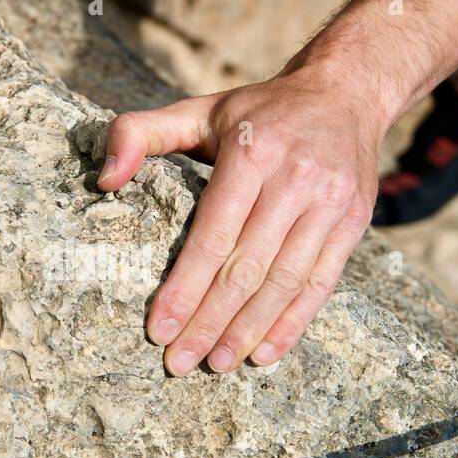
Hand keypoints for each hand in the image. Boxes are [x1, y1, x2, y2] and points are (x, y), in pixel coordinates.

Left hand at [98, 63, 384, 375]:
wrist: (345, 93)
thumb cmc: (257, 112)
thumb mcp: (197, 109)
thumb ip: (139, 133)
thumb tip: (103, 179)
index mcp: (252, 152)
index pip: (213, 235)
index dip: (185, 287)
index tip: (159, 329)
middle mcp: (295, 178)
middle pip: (247, 267)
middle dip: (210, 321)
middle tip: (180, 362)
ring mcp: (330, 202)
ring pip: (284, 281)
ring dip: (248, 330)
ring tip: (217, 364)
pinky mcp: (354, 221)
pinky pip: (321, 282)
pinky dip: (293, 323)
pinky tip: (265, 354)